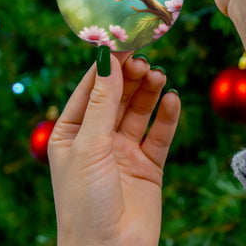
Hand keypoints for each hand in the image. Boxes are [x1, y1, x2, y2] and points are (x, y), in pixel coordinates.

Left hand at [48, 51, 179, 245]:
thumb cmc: (85, 202)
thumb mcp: (89, 145)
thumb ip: (102, 102)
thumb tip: (108, 60)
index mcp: (73, 132)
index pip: (91, 89)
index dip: (108, 66)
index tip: (125, 44)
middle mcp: (99, 138)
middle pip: (118, 97)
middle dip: (131, 78)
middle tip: (145, 62)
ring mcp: (125, 150)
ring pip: (140, 111)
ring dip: (150, 92)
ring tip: (159, 77)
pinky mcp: (149, 163)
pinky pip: (160, 133)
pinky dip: (167, 116)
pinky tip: (172, 100)